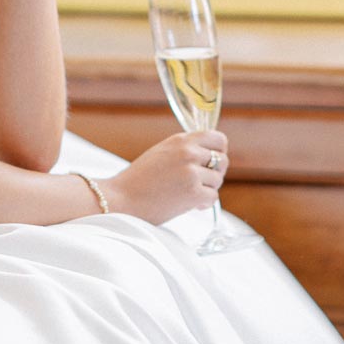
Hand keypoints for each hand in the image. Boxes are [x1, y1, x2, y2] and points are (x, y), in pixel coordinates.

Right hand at [102, 129, 228, 224]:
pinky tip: (190, 205)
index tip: (213, 161)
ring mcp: (191, 172)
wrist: (121, 199)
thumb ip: (184, 149)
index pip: (218, 138)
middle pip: (222, 160)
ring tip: (189, 193)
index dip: (219, 151)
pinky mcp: (193, 193)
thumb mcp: (162, 152)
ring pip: (218, 180)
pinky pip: (213, 197)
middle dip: (215, 173)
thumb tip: (210, 156)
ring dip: (207, 189)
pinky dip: (203, 203)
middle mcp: (188, 153)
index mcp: (180, 140)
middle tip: (201, 182)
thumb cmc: (139, 179)